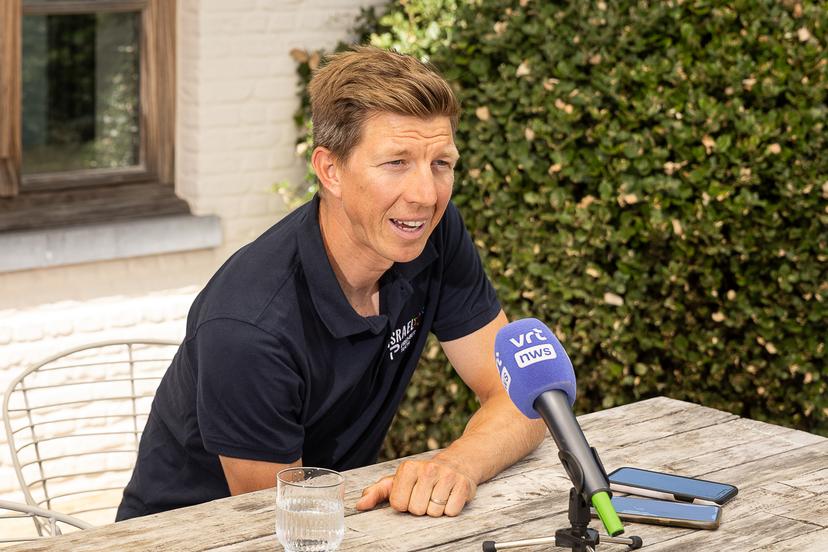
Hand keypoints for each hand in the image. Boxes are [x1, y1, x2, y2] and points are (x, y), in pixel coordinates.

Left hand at [355, 459, 476, 516]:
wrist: (458, 462)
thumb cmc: (422, 476)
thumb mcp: (398, 480)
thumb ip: (377, 492)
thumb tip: (359, 505)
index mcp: (408, 468)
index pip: (399, 504)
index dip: (405, 504)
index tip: (411, 494)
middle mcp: (428, 470)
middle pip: (417, 510)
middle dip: (421, 507)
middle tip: (426, 495)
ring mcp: (447, 476)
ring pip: (434, 512)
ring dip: (436, 509)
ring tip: (438, 495)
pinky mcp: (464, 485)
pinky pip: (451, 512)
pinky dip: (450, 509)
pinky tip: (450, 497)